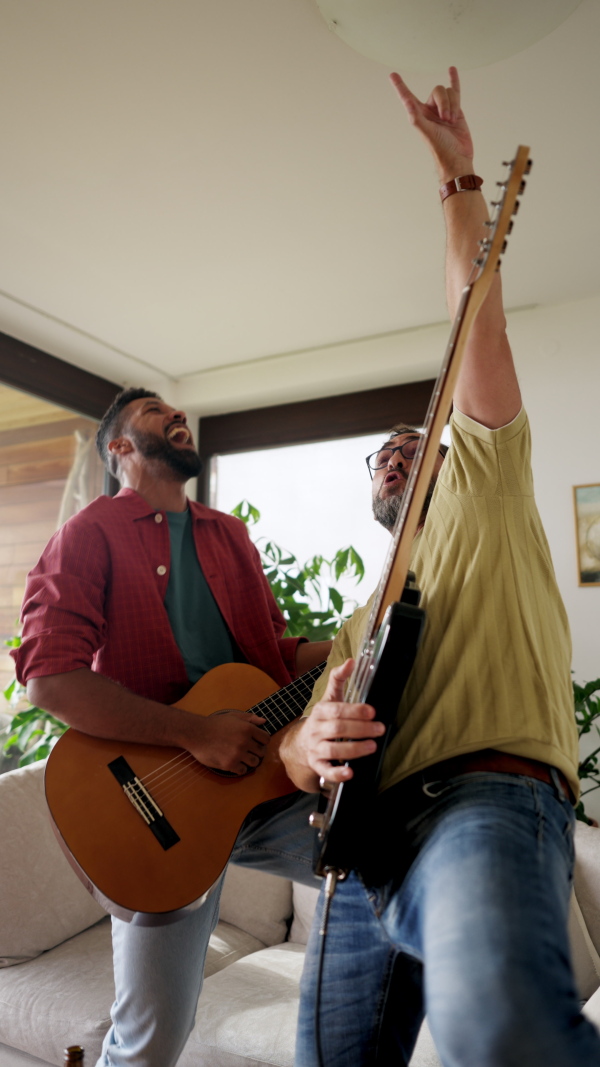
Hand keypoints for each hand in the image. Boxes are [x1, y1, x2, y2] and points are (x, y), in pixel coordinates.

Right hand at [186, 710, 269, 775]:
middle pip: (262, 752)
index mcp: (247, 729)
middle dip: (256, 751)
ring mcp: (237, 754)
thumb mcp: (233, 716)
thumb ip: (250, 718)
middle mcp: (245, 741)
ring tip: (242, 757)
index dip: (262, 741)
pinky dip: (240, 768)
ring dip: (249, 760)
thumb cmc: (214, 724)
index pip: (266, 739)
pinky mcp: (229, 764)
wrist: (196, 733)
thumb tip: (264, 721)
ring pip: (254, 762)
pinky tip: (234, 762)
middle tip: (248, 751)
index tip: (256, 742)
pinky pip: (243, 770)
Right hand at [295, 659, 384, 784]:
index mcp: (321, 712)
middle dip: (360, 729)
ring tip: (372, 746)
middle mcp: (317, 730)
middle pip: (338, 729)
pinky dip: (337, 774)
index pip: (337, 710)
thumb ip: (339, 678)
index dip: (354, 711)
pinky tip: (350, 773)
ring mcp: (316, 748)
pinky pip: (325, 771)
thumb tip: (351, 661)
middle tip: (379, 729)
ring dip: (354, 749)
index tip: (372, 712)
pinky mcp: (317, 765)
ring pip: (333, 750)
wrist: (300, 744)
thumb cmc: (322, 719)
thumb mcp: (329, 698)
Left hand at [390, 67, 473, 180]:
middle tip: (446, 120)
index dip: (400, 86)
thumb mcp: (426, 132)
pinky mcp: (456, 109)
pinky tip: (452, 69)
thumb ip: (417, 118)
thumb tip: (407, 102)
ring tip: (452, 122)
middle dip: (444, 103)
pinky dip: (454, 80)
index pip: (407, 96)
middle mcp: (429, 110)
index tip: (392, 75)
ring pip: (449, 93)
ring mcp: (442, 109)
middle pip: (437, 91)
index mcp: (419, 114)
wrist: (457, 157)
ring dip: (453, 106)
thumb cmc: (440, 148)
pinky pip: (455, 91)